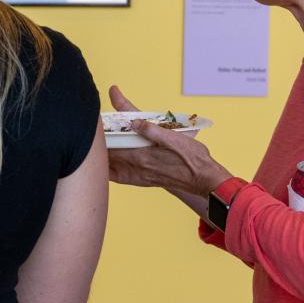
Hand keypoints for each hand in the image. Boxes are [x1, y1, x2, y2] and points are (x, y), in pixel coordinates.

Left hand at [104, 84, 230, 196]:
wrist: (203, 180)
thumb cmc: (192, 158)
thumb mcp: (175, 137)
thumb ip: (152, 129)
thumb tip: (134, 122)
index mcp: (142, 155)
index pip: (113, 143)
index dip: (103, 132)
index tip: (100, 122)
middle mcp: (137, 167)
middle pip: (109, 153)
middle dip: (102, 141)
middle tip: (100, 129)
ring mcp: (138, 175)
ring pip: (111, 164)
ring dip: (105, 153)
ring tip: (103, 141)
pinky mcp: (142, 180)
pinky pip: (118, 176)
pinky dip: (110, 168)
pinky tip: (109, 160)